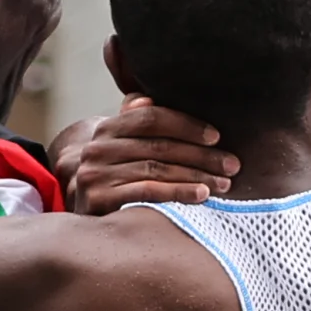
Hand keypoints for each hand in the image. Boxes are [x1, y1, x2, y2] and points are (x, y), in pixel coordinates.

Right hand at [50, 98, 236, 212]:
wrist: (77, 212)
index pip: (151, 117)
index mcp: (106, 128)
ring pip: (157, 169)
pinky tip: (202, 195)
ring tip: (224, 184)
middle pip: (159, 146)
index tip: (217, 137)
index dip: (186, 124)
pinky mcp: (97, 200)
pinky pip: (147, 192)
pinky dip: (178, 193)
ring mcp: (94, 174)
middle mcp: (96, 148)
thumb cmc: (112, 176)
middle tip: (233, 164)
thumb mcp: (119, 146)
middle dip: (201, 155)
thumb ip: (132, 120)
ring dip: (197, 176)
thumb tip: (145, 98)